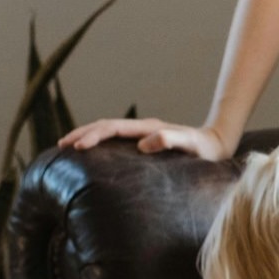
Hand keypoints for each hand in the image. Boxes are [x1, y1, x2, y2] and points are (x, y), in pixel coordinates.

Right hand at [56, 117, 230, 160]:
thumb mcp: (191, 145)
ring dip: (87, 135)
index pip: (113, 128)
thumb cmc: (206, 150)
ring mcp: (142, 134)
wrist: (218, 146)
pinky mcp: (144, 142)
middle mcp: (143, 128)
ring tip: (66, 146)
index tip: (77, 147)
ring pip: (108, 130)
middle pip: (105, 125)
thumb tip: (145, 143)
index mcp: (148, 128)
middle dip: (82, 133)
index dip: (93, 135)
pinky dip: (98, 142)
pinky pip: (115, 139)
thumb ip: (171, 140)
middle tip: (60, 145)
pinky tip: (90, 153)